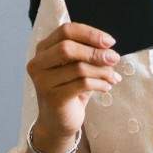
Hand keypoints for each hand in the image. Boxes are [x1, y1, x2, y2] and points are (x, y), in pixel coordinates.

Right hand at [27, 23, 122, 150]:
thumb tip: (109, 49)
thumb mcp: (78, 67)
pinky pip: (82, 84)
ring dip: (102, 71)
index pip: (66, 30)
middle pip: (67, 47)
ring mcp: (43, 81)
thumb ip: (89, 54)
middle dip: (95, 52)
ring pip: (78, 68)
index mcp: (43, 49)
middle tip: (114, 58)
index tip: (110, 42)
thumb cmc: (70, 90)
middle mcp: (38, 63)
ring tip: (113, 77)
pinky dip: (100, 84)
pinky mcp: (53, 98)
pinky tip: (107, 87)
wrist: (58, 122)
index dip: (89, 33)